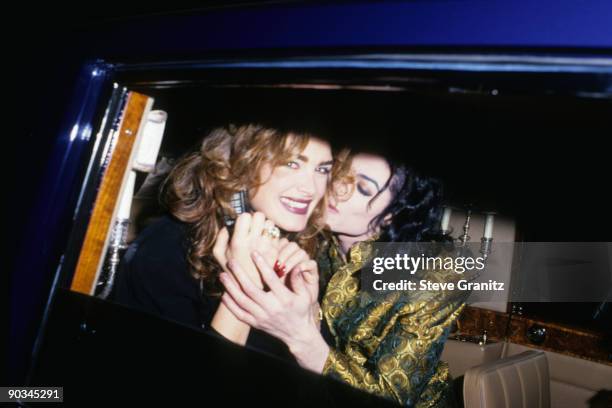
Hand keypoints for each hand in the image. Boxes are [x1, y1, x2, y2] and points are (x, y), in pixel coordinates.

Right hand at [213, 212, 279, 287]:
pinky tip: (265, 242)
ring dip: (265, 226)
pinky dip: (271, 235)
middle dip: (255, 219)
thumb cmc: (232, 271)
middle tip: (252, 227)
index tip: (243, 225)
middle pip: (260, 215)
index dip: (244, 218)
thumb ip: (220, 237)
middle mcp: (254, 242)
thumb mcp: (219, 255)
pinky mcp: (276, 251)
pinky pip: (276, 233)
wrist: (251, 288)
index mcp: (238, 242)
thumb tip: (228, 225)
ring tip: (259, 234)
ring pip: (270, 223)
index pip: (245, 216)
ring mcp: (267, 246)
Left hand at [219, 251, 328, 371]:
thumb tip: (295, 266)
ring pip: (242, 301)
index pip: (271, 278)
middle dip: (239, 274)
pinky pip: (239, 314)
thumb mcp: (306, 295)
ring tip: (222, 275)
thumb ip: (299, 280)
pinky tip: (223, 295)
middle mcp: (271, 308)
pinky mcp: (256, 324)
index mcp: (284, 298)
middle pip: (251, 289)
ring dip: (230, 287)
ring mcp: (262, 317)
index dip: (262, 264)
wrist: (298, 335)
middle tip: (231, 262)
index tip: (253, 252)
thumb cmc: (302, 311)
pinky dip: (230, 305)